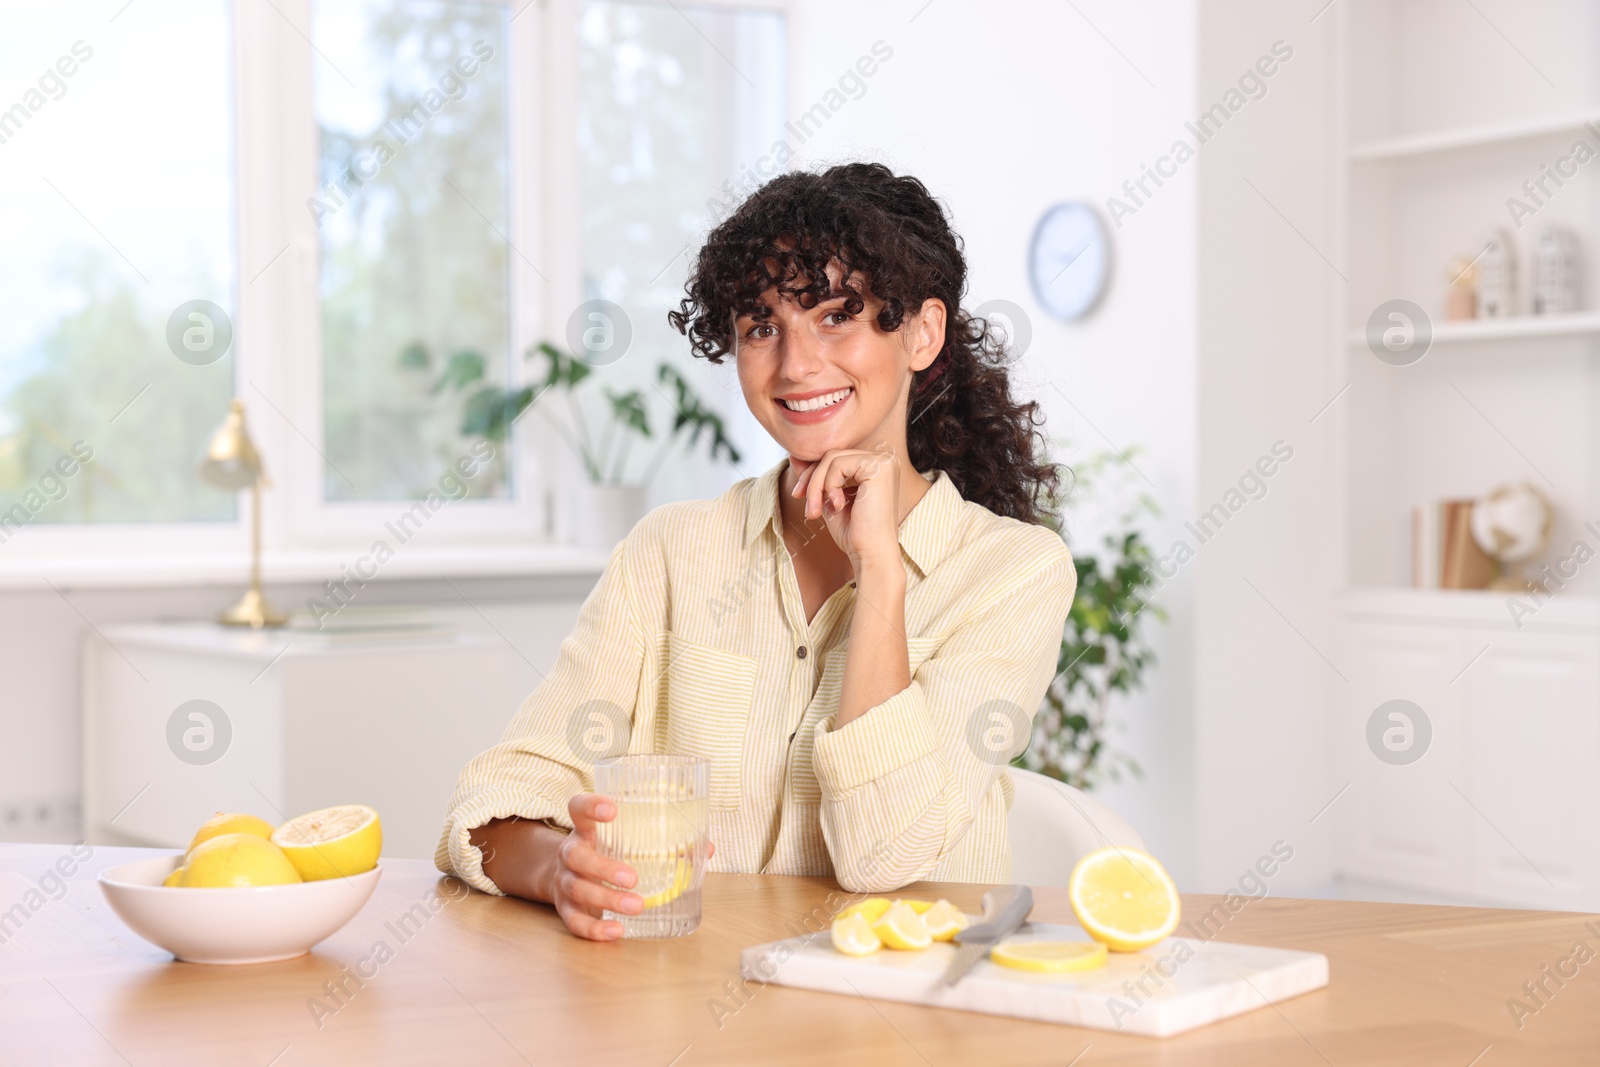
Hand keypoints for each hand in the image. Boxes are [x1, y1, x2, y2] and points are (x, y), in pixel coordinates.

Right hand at [549, 793, 716, 940]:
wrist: (564, 877)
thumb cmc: (606, 854)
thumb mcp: (625, 842)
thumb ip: (664, 842)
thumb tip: (706, 849)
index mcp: (586, 829)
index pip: (578, 808)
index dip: (591, 806)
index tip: (613, 809)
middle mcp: (570, 853)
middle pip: (577, 856)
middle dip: (604, 867)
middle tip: (633, 878)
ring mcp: (564, 881)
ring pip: (578, 888)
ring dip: (608, 899)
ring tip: (638, 906)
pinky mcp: (565, 908)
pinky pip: (575, 921)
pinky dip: (594, 928)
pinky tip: (616, 931)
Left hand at [791, 446, 899, 566]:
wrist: (871, 555)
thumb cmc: (854, 534)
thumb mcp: (828, 499)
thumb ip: (816, 478)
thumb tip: (794, 457)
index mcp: (874, 467)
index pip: (835, 457)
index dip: (812, 474)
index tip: (799, 495)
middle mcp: (882, 460)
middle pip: (832, 455)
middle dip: (811, 480)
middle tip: (807, 506)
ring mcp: (882, 462)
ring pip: (831, 458)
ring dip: (816, 486)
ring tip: (817, 511)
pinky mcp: (878, 468)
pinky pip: (838, 464)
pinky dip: (828, 486)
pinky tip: (838, 506)